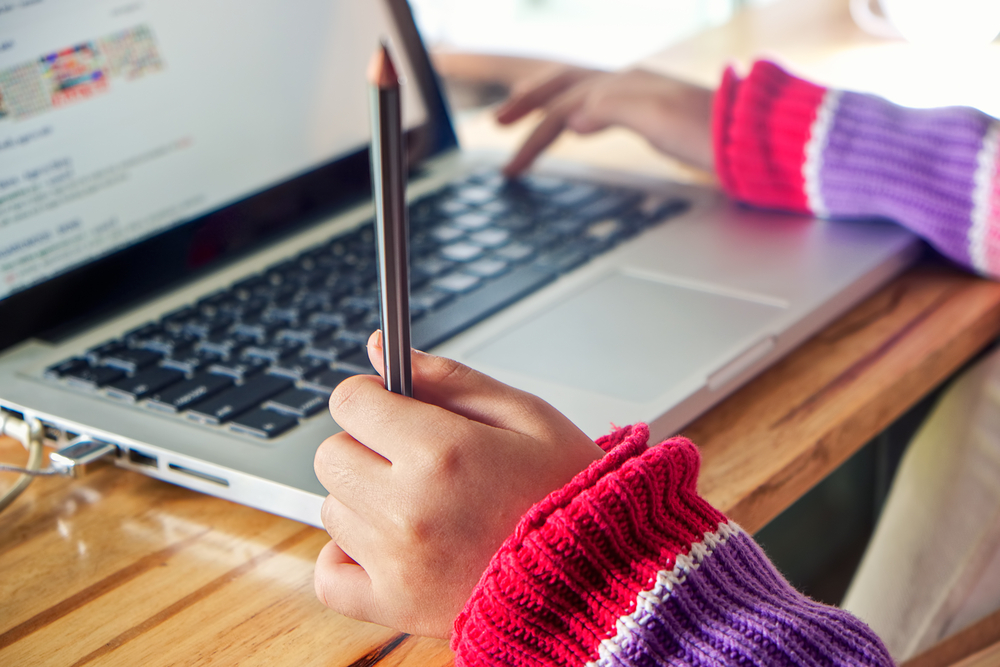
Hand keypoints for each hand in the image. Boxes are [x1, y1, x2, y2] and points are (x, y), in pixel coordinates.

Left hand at [313, 332, 604, 637]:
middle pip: (333, 455)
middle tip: (413, 457)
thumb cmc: (571, 492)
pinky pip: (329, 576)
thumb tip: (381, 350)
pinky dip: (346, 558)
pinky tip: (385, 544)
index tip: (392, 406)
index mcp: (441, 452)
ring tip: (422, 505)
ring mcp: (398, 563)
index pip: (351, 402)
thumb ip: (448, 377)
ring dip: (365, 500)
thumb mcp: (525, 415)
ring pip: (334, 509)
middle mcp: (409, 508)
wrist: (602, 577)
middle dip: (366, 446)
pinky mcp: (396, 607)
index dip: (371, 397)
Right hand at [497, 65, 714, 176]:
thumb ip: (611, 110)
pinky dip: (574, 112)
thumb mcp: (659, 120)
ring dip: (545, 102)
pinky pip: (597, 104)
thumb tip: (568, 116)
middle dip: (525, 101)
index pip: (561, 108)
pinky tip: (575, 124)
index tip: (509, 168)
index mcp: (623, 84)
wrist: (757, 140)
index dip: (531, 135)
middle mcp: (627, 84)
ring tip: (519, 115)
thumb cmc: (712, 134)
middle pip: (561, 84)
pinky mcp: (651, 114)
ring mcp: (639, 97)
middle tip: (496, 121)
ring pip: (577, 90)